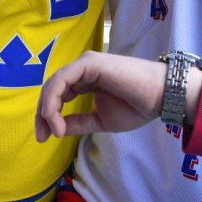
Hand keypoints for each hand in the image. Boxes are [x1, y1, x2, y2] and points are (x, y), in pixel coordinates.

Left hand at [35, 51, 176, 141]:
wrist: (160, 98)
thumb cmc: (136, 107)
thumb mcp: (100, 120)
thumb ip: (78, 123)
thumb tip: (55, 129)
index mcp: (85, 81)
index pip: (58, 95)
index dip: (47, 115)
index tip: (45, 137)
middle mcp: (82, 70)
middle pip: (51, 89)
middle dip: (42, 113)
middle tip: (41, 136)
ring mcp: (85, 64)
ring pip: (54, 84)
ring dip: (47, 108)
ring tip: (52, 130)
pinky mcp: (88, 64)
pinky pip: (62, 80)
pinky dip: (53, 99)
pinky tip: (55, 118)